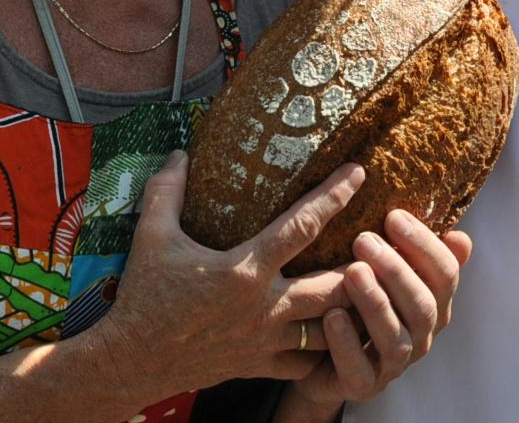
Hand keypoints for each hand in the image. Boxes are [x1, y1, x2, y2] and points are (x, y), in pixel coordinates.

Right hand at [95, 153, 366, 401]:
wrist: (132, 360)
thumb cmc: (144, 296)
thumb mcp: (151, 235)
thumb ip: (167, 190)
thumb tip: (181, 152)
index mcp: (244, 270)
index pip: (302, 225)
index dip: (335, 195)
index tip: (360, 173)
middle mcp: (265, 307)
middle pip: (336, 285)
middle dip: (367, 265)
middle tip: (386, 243)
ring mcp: (266, 341)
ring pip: (330, 328)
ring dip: (354, 309)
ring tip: (375, 288)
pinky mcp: (260, 366)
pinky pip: (307, 364)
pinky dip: (327, 350)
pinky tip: (339, 335)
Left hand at [281, 212, 471, 417]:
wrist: (320, 357)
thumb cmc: (359, 302)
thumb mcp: (387, 274)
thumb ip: (418, 255)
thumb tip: (461, 237)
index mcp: (432, 303)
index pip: (446, 274)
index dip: (423, 245)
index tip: (392, 216)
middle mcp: (420, 335)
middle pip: (422, 305)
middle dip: (396, 270)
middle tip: (364, 240)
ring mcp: (393, 364)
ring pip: (395, 338)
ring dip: (375, 302)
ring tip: (352, 271)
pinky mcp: (362, 385)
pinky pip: (359, 369)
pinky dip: (347, 343)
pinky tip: (332, 316)